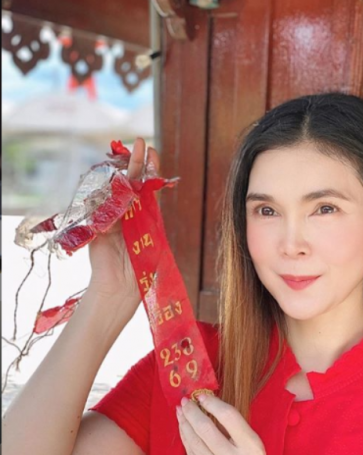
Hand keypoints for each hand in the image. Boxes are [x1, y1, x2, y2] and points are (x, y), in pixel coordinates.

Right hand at [87, 137, 159, 303]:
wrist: (121, 289)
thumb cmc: (143, 268)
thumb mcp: (152, 238)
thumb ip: (150, 214)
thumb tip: (150, 188)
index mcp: (146, 216)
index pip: (148, 187)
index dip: (150, 169)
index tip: (153, 152)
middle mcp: (128, 213)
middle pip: (130, 182)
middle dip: (135, 162)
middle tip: (140, 143)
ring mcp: (110, 217)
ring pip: (112, 189)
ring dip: (118, 172)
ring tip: (125, 155)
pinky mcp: (94, 225)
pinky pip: (95, 205)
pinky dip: (100, 196)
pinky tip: (105, 188)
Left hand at [176, 394, 276, 454]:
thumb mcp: (254, 451)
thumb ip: (236, 432)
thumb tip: (209, 406)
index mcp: (254, 449)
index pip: (230, 417)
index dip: (212, 403)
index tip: (201, 395)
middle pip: (206, 429)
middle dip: (192, 412)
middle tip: (184, 401)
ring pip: (195, 443)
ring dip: (185, 424)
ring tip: (181, 412)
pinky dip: (186, 441)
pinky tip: (184, 431)